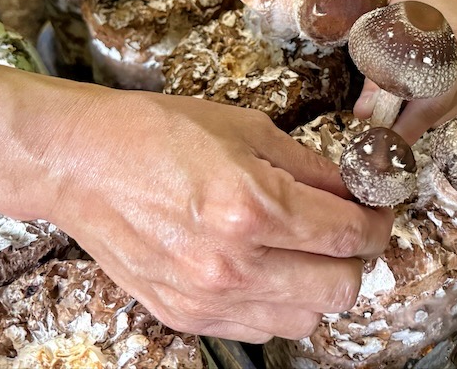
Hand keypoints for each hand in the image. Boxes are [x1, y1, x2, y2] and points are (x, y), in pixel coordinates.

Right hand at [44, 90, 391, 342]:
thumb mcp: (244, 128)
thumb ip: (307, 166)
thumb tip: (351, 189)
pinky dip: (277, 304)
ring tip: (305, 251)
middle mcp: (233, 264)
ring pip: (305, 320)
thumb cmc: (154, 133)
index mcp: (251, 207)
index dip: (377, 221)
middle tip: (347, 230)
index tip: (377, 210)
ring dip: (319, 287)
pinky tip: (265, 268)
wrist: (79, 163)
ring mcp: (206, 298)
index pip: (348, 234)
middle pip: (340, 289)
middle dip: (356, 258)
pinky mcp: (185, 316)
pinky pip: (259, 329)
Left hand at [352, 0, 456, 143]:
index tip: (385, 148)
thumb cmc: (411, 0)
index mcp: (456, 51)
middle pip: (438, 114)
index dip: (403, 130)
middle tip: (382, 119)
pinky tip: (425, 83)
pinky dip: (436, 102)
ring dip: (422, 111)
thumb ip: (376, 78)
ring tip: (402, 91)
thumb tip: (364, 116)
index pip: (428, 107)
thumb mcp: (387, 32)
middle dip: (408, 121)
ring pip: (447, 112)